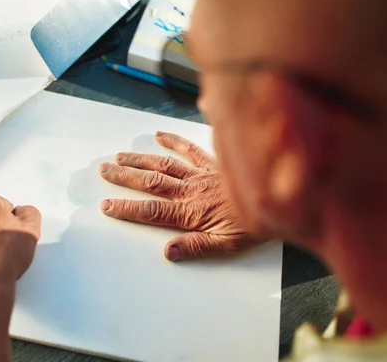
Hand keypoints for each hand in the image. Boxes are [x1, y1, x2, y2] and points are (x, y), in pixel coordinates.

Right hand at [100, 131, 260, 261]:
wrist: (282, 203)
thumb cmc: (253, 227)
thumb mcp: (227, 246)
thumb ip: (196, 247)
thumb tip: (168, 251)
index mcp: (192, 212)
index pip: (152, 210)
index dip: (127, 208)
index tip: (107, 205)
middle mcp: (192, 190)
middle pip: (151, 182)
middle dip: (125, 177)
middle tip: (104, 171)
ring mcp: (202, 174)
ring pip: (164, 164)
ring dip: (140, 160)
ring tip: (119, 157)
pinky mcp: (214, 163)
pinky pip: (192, 149)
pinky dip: (175, 140)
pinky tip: (159, 134)